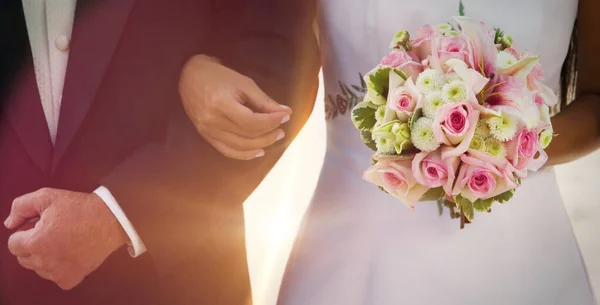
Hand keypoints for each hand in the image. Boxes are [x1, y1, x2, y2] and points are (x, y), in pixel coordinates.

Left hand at [4, 188, 127, 289]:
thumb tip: (10, 224)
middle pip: (23, 258)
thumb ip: (21, 206)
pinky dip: (59, 267)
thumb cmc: (80, 208)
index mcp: (36, 242)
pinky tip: (70, 253)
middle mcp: (45, 262)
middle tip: (52, 231)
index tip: (41, 225)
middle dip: (32, 244)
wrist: (112, 220)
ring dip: (45, 256)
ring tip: (63, 240)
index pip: (13, 244)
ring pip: (38, 268)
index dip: (26, 231)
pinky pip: (54, 277)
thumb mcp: (48, 197)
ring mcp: (58, 273)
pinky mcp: (70, 279)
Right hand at [179, 55, 292, 159]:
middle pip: (248, 135)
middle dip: (269, 133)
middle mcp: (213, 121)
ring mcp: (208, 131)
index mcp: (222, 104)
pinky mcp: (206, 136)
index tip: (285, 116)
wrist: (190, 76)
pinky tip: (258, 151)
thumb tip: (286, 112)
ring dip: (261, 144)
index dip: (272, 121)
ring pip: (240, 146)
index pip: (252, 121)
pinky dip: (245, 154)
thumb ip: (264, 100)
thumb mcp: (244, 83)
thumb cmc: (219, 76)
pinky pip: (228, 151)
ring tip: (274, 137)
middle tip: (282, 128)